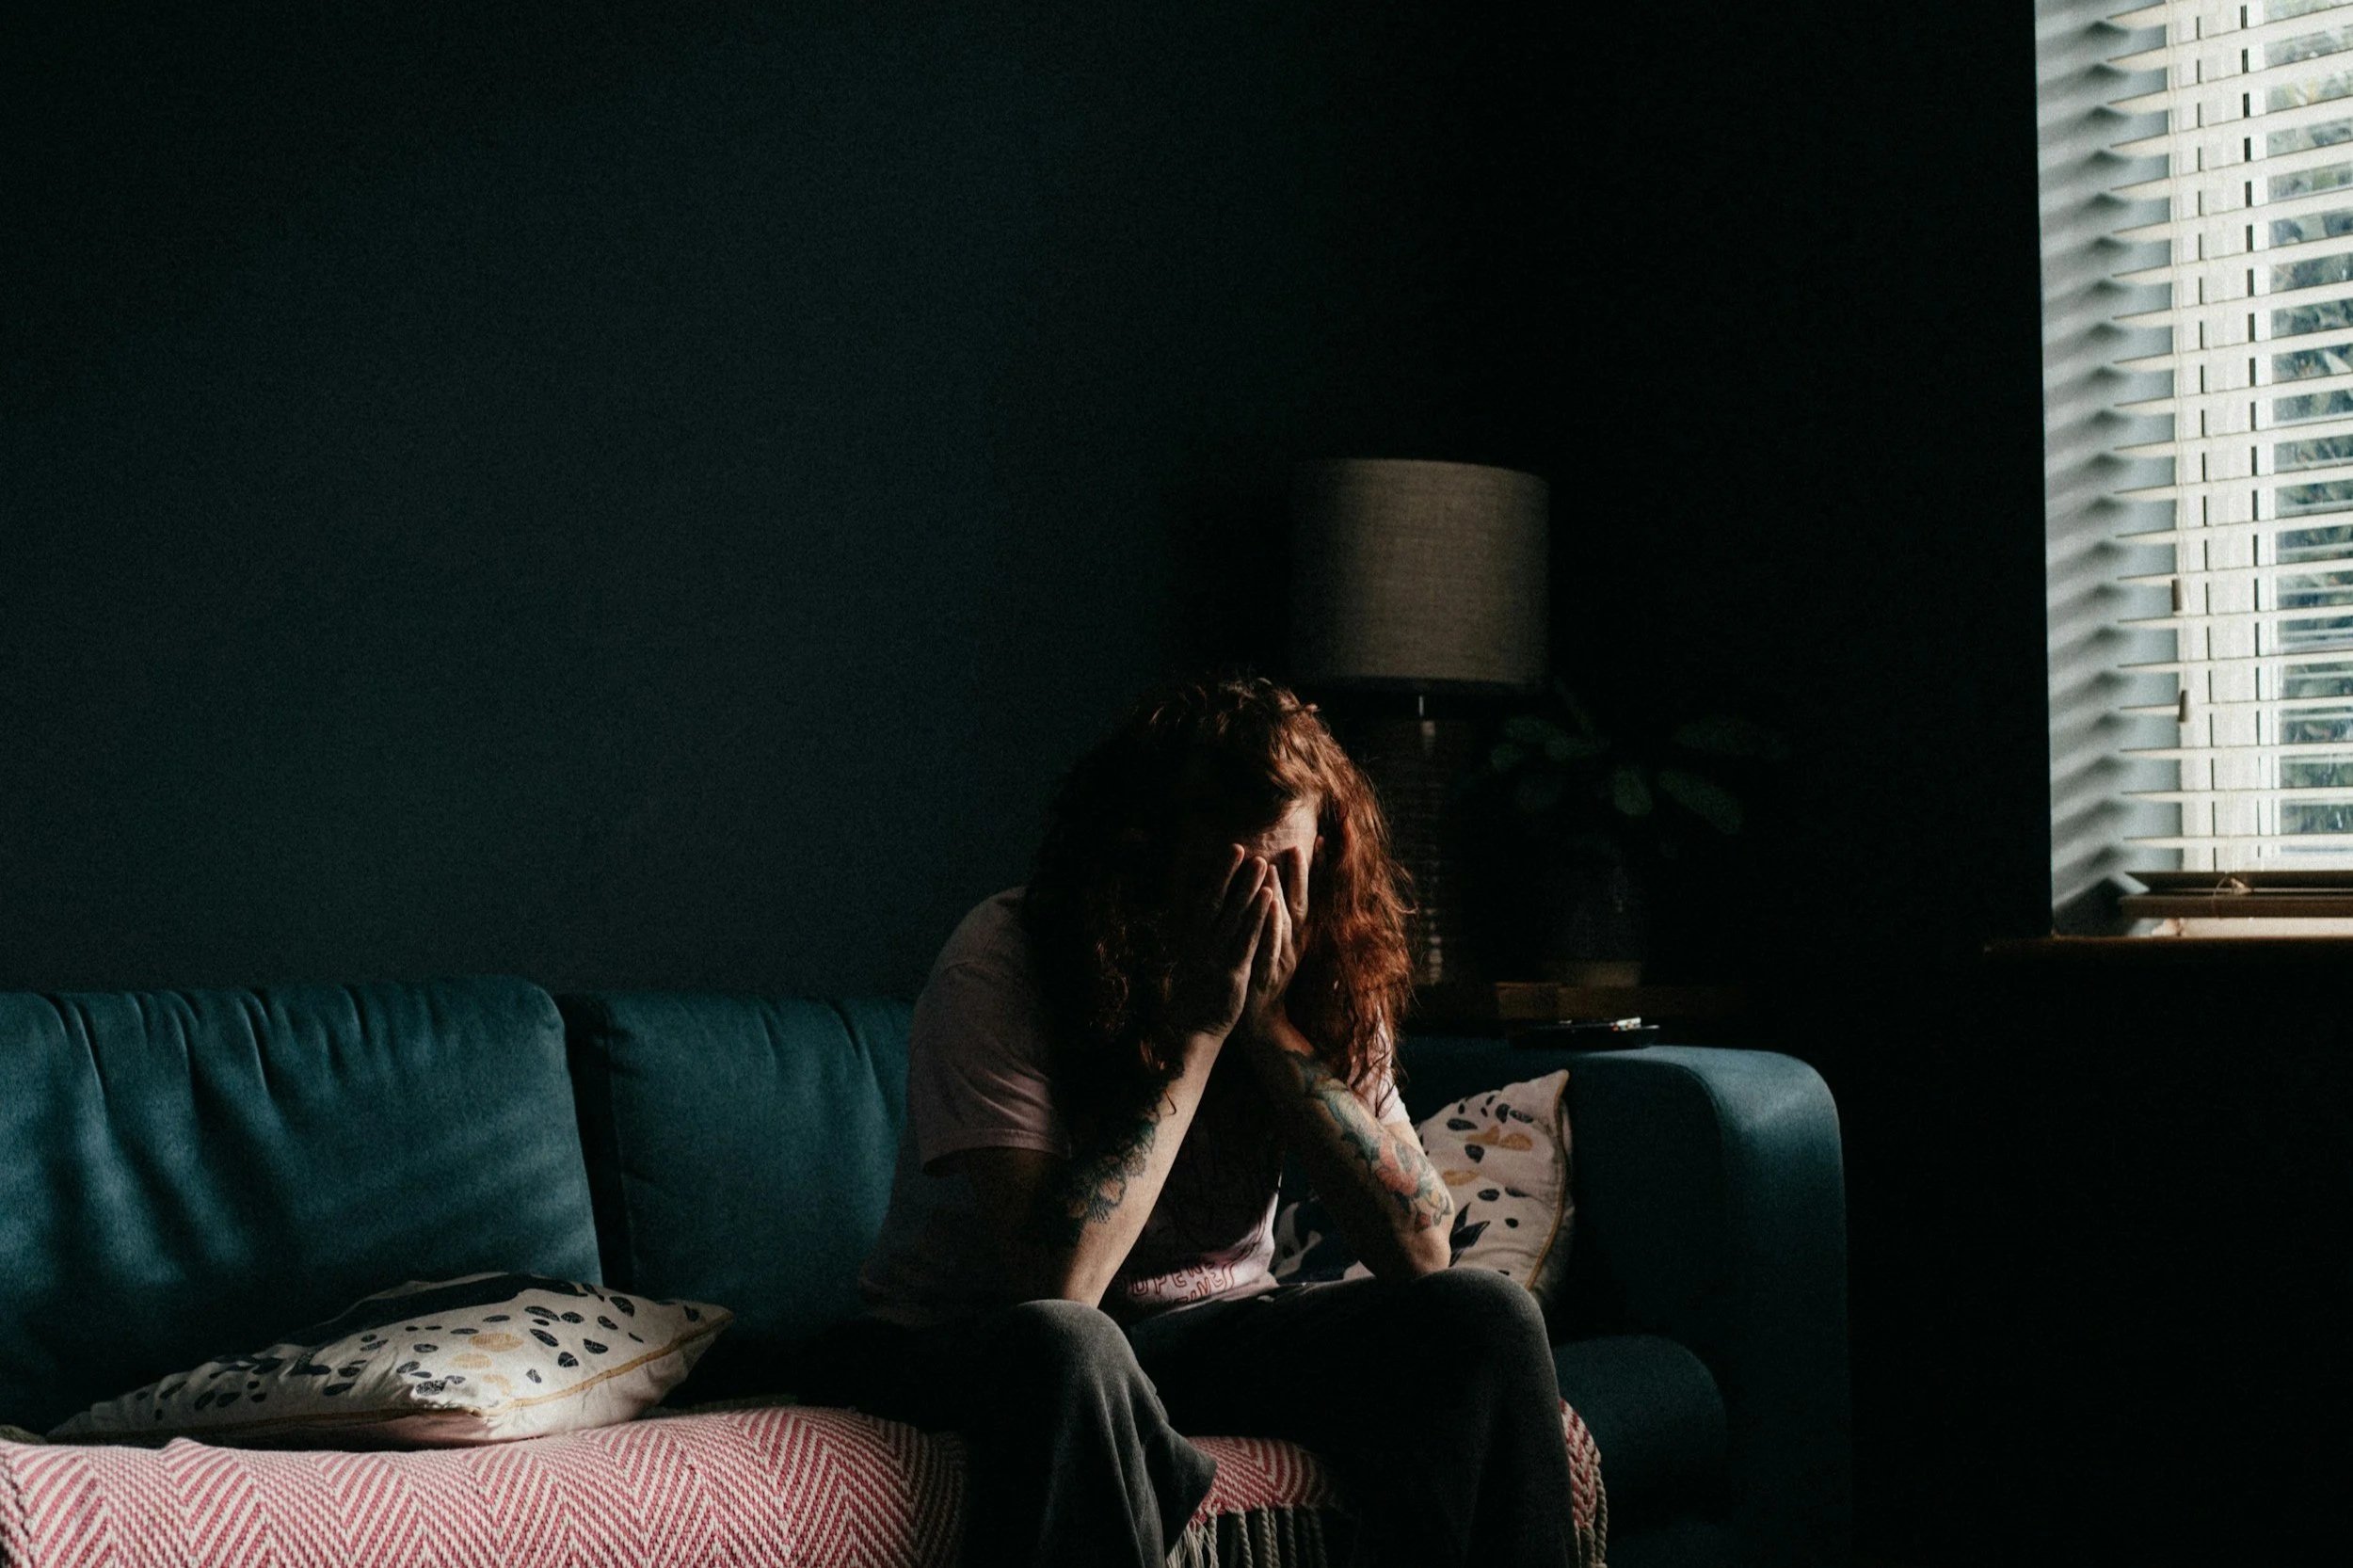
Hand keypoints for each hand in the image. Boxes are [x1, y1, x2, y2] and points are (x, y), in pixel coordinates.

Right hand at [1161, 846, 1276, 1050]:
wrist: (1197, 1029)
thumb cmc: (1200, 992)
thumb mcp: (1196, 959)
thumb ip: (1202, 933)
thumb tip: (1204, 905)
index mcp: (1193, 939)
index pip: (1206, 899)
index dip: (1219, 874)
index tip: (1232, 850)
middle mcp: (1202, 944)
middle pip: (1217, 902)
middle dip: (1232, 874)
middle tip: (1245, 848)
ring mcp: (1216, 957)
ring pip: (1233, 917)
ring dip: (1247, 889)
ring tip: (1261, 864)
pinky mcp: (1233, 972)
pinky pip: (1247, 939)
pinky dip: (1258, 917)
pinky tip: (1270, 899)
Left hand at [1240, 842, 1308, 1042]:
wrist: (1262, 1020)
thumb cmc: (1269, 976)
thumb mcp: (1283, 945)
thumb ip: (1288, 916)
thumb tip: (1285, 884)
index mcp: (1297, 935)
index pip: (1309, 896)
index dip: (1316, 871)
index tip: (1322, 840)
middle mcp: (1293, 944)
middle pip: (1300, 904)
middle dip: (1301, 876)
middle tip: (1298, 846)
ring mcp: (1282, 959)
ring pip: (1284, 922)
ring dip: (1281, 894)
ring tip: (1276, 868)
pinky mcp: (1266, 973)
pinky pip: (1270, 946)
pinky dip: (1271, 926)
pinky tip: (1268, 908)